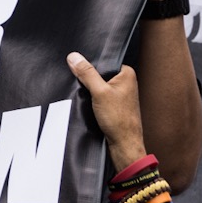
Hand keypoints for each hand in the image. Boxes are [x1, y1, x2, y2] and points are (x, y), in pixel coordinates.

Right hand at [67, 52, 146, 169]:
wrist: (124, 145)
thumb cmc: (119, 120)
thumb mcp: (99, 92)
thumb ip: (87, 73)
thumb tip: (74, 57)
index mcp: (127, 73)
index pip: (103, 61)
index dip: (90, 65)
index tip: (79, 70)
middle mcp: (125, 82)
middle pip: (99, 73)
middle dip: (89, 79)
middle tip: (82, 86)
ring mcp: (120, 94)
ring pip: (98, 85)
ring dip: (90, 91)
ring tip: (87, 97)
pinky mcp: (114, 105)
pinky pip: (99, 96)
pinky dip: (92, 99)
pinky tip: (88, 104)